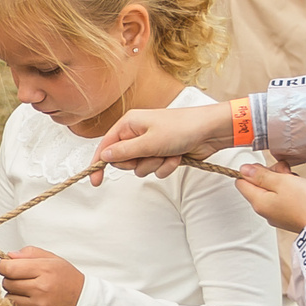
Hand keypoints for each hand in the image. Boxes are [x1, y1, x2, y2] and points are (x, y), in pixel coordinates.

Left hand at [0, 246, 85, 305]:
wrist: (83, 304)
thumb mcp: (53, 260)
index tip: (8, 267)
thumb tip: (9, 256)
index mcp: (44, 270)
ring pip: (8, 299)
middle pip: (7, 283)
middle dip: (10, 280)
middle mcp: (40, 289)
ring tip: (27, 293)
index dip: (4, 266)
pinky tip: (29, 304)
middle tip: (23, 281)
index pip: (8, 268)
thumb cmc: (68, 280)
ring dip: (13, 295)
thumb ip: (30, 254)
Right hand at [92, 101, 236, 178]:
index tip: (95, 181)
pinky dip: (166, 166)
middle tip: (149, 154)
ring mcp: (150, 145)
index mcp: (129, 124)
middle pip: (123, 160)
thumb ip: (124, 151)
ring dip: (154, 165)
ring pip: (140, 168)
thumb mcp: (149, 142)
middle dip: (137, 163)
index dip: (99, 163)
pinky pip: (155, 170)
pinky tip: (177, 156)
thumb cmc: (181, 128)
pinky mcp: (162, 154)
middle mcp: (137, 134)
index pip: (106, 146)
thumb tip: (104, 156)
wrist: (210, 131)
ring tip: (167, 153)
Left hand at [232, 160, 305, 232]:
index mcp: (259, 202)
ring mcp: (278, 214)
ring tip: (297, 180)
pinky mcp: (291, 214)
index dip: (251, 171)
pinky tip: (302, 187)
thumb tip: (244, 170)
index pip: (241, 183)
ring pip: (273, 190)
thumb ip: (261, 175)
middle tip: (285, 173)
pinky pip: (285, 197)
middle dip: (270, 174)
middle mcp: (266, 210)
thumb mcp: (282, 182)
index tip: (267, 167)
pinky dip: (292, 189)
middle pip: (258, 186)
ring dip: (283, 180)